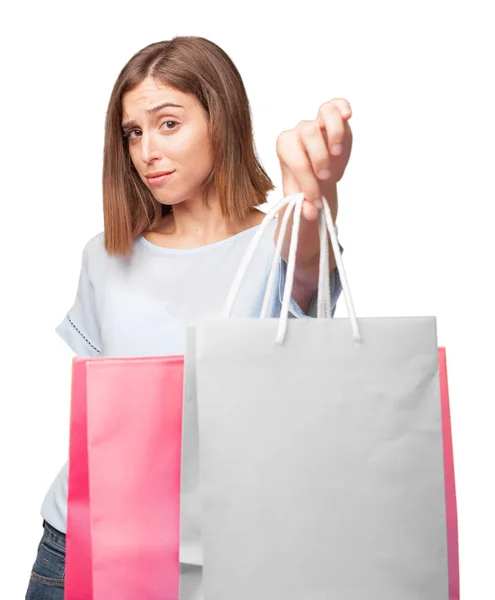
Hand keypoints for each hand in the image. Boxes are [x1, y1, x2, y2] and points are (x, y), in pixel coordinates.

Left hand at [276, 98, 352, 220]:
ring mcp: (318, 121)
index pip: (298, 161)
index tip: (316, 202)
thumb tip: (310, 212)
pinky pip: (338, 103)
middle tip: (327, 179)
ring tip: (338, 153)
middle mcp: (299, 130)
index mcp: (285, 146)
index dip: (309, 184)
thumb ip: (302, 206)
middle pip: (309, 133)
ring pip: (325, 112)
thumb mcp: (299, 200)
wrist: (317, 179)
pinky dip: (344, 107)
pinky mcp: (336, 118)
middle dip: (320, 159)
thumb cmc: (305, 187)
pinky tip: (347, 117)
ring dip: (335, 134)